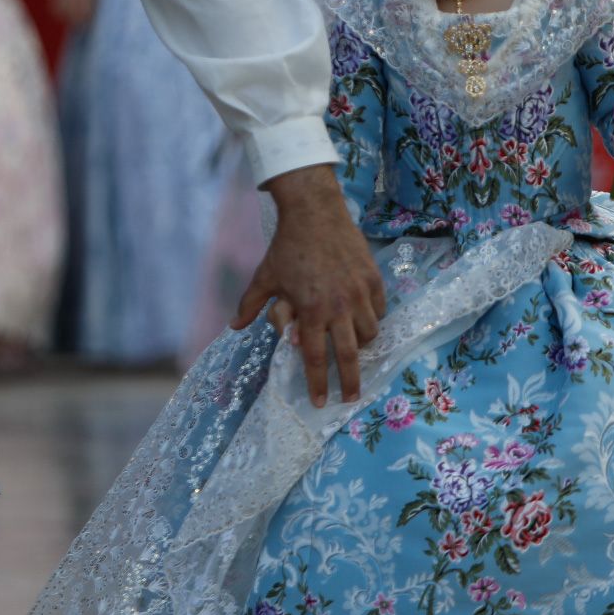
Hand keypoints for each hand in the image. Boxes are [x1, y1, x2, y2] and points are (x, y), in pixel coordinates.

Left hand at [235, 166, 385, 408]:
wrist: (315, 212)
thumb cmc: (287, 247)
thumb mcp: (264, 277)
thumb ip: (251, 305)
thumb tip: (235, 326)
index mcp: (309, 311)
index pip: (316, 358)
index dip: (318, 383)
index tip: (319, 402)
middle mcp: (338, 307)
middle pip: (349, 355)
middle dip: (350, 382)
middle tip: (349, 398)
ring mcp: (358, 293)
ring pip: (369, 333)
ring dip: (362, 347)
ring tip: (357, 353)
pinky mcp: (372, 279)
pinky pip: (378, 310)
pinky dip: (373, 320)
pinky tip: (366, 322)